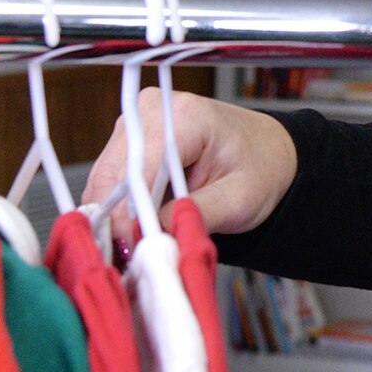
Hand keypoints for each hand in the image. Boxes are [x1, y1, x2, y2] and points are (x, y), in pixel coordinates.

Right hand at [81, 87, 297, 242]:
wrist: (267, 154)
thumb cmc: (259, 170)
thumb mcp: (239, 201)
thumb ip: (194, 216)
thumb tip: (151, 237)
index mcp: (184, 116)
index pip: (140, 167)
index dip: (129, 212)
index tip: (131, 247)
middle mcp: (151, 111)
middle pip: (112, 173)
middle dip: (115, 220)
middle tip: (125, 260)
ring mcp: (135, 123)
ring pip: (104, 179)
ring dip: (112, 217)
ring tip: (128, 251)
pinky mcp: (129, 141)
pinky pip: (108, 180)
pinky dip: (115, 209)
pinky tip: (129, 233)